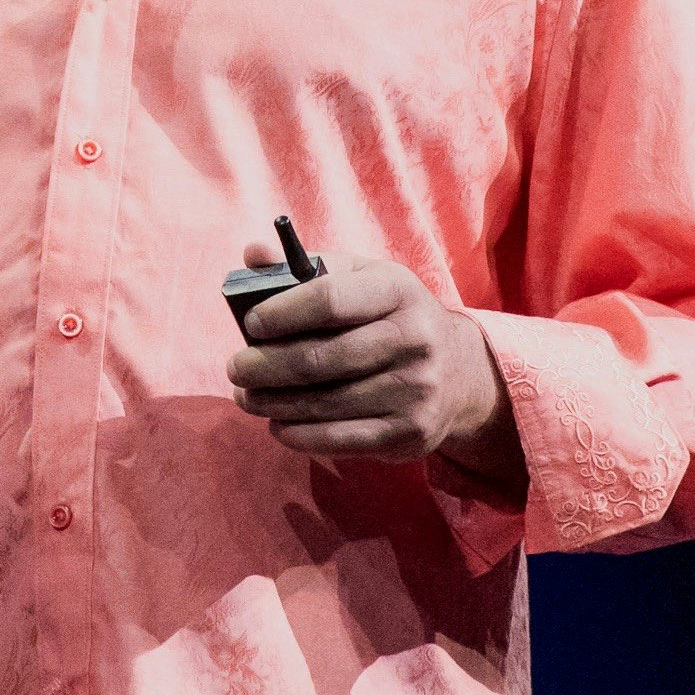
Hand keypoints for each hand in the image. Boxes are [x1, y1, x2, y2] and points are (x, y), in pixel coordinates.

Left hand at [225, 240, 521, 481]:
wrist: (459, 372)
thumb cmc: (391, 317)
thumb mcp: (361, 280)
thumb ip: (305, 267)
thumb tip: (251, 255)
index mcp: (398, 290)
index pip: (330, 299)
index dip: (282, 313)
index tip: (250, 324)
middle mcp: (415, 339)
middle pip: (321, 359)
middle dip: (266, 366)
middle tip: (235, 368)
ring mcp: (416, 389)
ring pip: (326, 403)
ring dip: (274, 403)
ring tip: (247, 397)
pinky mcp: (411, 432)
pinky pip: (341, 438)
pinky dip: (299, 434)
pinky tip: (277, 424)